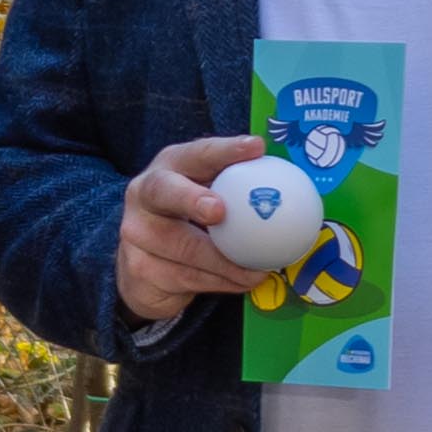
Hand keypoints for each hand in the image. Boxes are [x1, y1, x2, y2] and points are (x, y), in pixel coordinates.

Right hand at [113, 136, 276, 322]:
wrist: (148, 269)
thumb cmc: (193, 223)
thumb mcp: (211, 198)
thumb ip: (239, 188)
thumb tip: (294, 186)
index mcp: (169, 168)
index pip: (196, 154)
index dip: (224, 150)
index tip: (255, 148)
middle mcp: (144, 194)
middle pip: (164, 192)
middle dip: (191, 199)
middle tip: (219, 211)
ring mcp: (137, 233)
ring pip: (183, 247)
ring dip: (224, 262)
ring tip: (258, 271)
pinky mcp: (139, 268)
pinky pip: (187, 277)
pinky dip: (220, 282)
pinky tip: (242, 282)